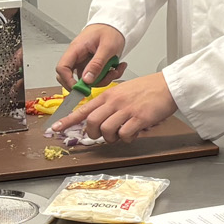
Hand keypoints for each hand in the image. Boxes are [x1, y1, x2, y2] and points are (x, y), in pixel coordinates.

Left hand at [53, 73, 175, 143]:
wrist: (168, 85)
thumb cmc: (148, 89)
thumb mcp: (123, 91)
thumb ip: (109, 104)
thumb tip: (100, 120)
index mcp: (108, 95)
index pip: (83, 109)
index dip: (67, 121)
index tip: (55, 129)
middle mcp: (114, 102)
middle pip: (92, 122)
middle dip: (95, 134)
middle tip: (103, 135)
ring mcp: (126, 110)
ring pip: (106, 130)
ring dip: (112, 138)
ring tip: (122, 133)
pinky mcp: (139, 118)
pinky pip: (125, 134)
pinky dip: (127, 138)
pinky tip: (134, 133)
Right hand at [58, 25, 126, 90]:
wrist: (116, 25)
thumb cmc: (110, 30)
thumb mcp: (107, 47)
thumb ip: (97, 64)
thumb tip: (87, 80)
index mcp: (76, 49)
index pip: (62, 68)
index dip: (68, 81)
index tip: (80, 88)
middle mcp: (78, 57)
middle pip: (72, 77)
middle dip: (88, 84)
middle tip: (103, 79)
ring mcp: (85, 62)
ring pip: (87, 80)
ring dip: (103, 79)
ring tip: (115, 69)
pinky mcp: (93, 66)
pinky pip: (97, 77)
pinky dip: (108, 76)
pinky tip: (116, 67)